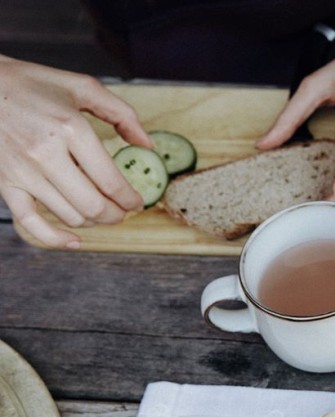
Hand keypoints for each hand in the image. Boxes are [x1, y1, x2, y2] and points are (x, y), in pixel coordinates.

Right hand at [0, 56, 151, 247]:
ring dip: (94, 222)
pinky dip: (55, 239)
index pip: (111, 181)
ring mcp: (23, 171)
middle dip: (117, 215)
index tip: (137, 202)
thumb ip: (122, 115)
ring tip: (103, 213)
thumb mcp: (83, 87)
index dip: (131, 199)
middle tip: (124, 211)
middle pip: (94, 206)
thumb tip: (148, 145)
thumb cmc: (33, 84)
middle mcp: (46, 153)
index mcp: (70, 128)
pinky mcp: (5, 183)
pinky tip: (74, 240)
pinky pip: (30, 223)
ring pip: (70, 216)